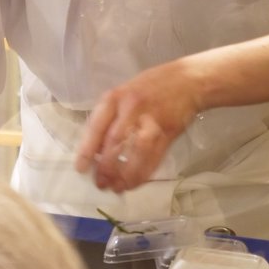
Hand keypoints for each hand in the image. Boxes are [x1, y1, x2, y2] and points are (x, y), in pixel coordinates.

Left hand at [74, 59, 202, 192]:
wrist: (188, 80)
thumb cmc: (149, 87)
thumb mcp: (123, 94)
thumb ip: (110, 117)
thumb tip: (95, 150)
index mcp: (115, 98)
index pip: (97, 125)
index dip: (87, 149)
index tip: (80, 169)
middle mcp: (132, 108)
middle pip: (115, 140)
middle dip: (106, 166)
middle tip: (100, 183)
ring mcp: (152, 120)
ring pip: (137, 150)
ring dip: (126, 173)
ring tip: (117, 187)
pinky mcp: (168, 131)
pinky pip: (155, 156)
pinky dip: (144, 172)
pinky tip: (135, 183)